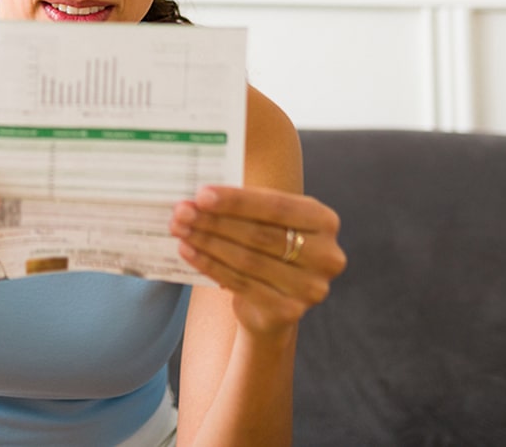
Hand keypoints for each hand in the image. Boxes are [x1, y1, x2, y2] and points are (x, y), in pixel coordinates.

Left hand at [170, 185, 345, 335]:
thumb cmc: (266, 249)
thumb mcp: (267, 222)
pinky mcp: (289, 311)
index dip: (237, 201)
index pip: (276, 206)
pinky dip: (210, 265)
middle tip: (181, 212)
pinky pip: (240, 283)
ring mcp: (311, 286)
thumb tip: (199, 197)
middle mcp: (326, 255)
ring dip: (207, 242)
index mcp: (325, 221)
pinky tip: (188, 252)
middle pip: (259, 234)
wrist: (272, 305)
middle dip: (215, 221)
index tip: (201, 194)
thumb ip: (246, 207)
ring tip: (180, 230)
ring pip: (247, 259)